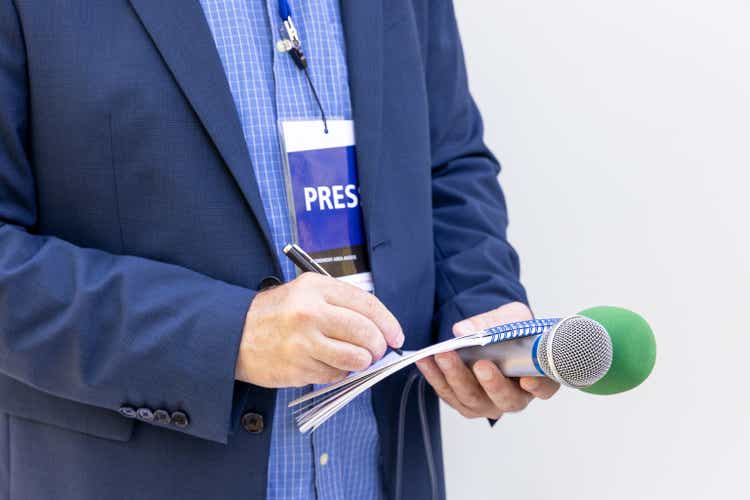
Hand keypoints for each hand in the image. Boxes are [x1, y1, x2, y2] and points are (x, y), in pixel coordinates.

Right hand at [235, 273, 403, 387]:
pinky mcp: (298, 367)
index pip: (367, 305)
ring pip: (355, 358)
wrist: (234, 334)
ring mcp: (303, 342)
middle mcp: (310, 312)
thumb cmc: (276, 313)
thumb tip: (380, 326)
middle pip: (365, 333)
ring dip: (362, 362)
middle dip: (378, 345)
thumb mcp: (306, 292)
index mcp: (316, 288)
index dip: (388, 323)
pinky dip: (340, 372)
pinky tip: (328, 363)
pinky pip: (336, 374)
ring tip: (356, 358)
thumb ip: (341, 303)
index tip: (396, 335)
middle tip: (377, 350)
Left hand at [416, 302, 558, 419]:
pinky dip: (435, 376)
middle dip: (491, 383)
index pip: (545, 388)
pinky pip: (448, 393)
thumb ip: (494, 323)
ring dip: (455, 377)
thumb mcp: (510, 317)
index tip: (527, 380)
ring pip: (473, 400)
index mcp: (537, 377)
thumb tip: (463, 330)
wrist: (495, 334)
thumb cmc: (512, 329)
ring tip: (443, 355)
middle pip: (505, 400)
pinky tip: (425, 360)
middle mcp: (515, 397)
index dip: (538, 387)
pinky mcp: (464, 402)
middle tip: (481, 365)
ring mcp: (489, 404)